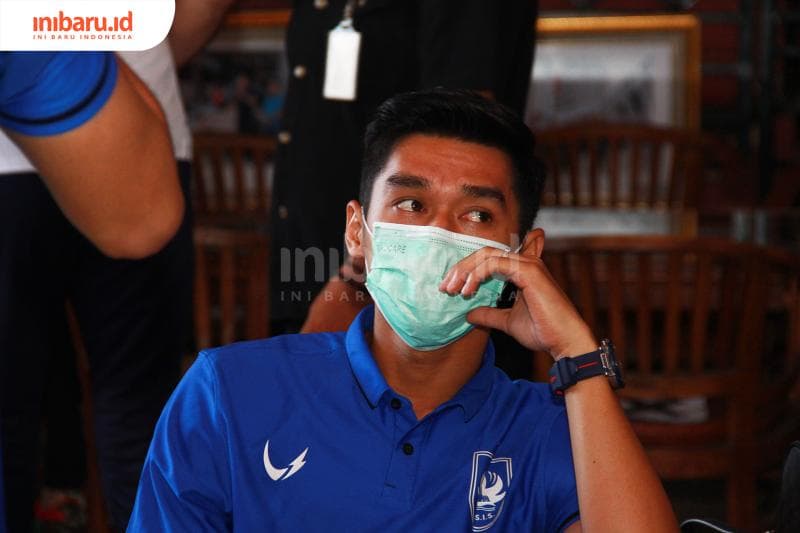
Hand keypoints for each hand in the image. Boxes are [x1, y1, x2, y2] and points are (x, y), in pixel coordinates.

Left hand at [438, 236, 595, 359]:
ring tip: (453, 290)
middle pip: (484, 253)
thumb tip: (469, 314)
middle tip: (446, 287)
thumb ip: (489, 315)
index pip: (489, 258)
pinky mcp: (529, 271)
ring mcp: (528, 264)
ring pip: (486, 255)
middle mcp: (526, 262)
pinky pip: (494, 264)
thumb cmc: (543, 331)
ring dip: (465, 271)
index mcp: (521, 271)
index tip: (451, 287)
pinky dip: (477, 275)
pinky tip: (468, 290)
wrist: (564, 342)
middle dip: (461, 268)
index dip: (467, 268)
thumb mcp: (507, 322)